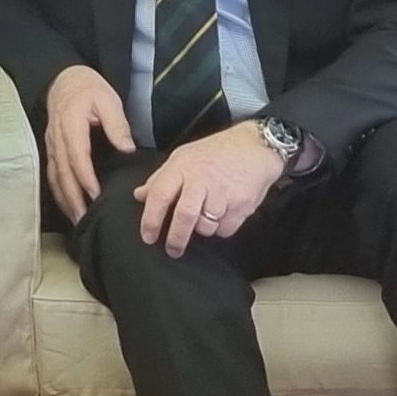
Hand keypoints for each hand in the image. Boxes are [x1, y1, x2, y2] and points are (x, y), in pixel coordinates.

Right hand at [43, 65, 134, 224]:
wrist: (64, 80)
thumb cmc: (88, 88)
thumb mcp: (108, 99)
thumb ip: (117, 124)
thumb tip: (126, 148)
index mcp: (71, 123)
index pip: (76, 155)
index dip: (85, 177)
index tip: (95, 195)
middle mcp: (57, 137)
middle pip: (62, 172)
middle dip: (72, 197)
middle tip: (83, 218)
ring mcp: (52, 144)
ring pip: (54, 175)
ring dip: (64, 199)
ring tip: (76, 218)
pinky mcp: (51, 148)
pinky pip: (52, 173)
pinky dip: (59, 191)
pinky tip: (68, 204)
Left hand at [133, 120, 286, 257]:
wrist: (255, 146)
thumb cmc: (218, 152)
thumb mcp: (184, 157)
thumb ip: (161, 178)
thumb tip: (141, 195)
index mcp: (182, 166)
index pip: (159, 195)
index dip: (151, 219)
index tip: (148, 236)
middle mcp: (202, 179)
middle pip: (184, 216)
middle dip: (176, 238)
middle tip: (172, 249)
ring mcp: (223, 192)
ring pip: (206, 226)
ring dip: (204, 228)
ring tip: (207, 214)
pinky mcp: (242, 204)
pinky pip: (226, 229)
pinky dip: (222, 227)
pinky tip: (224, 211)